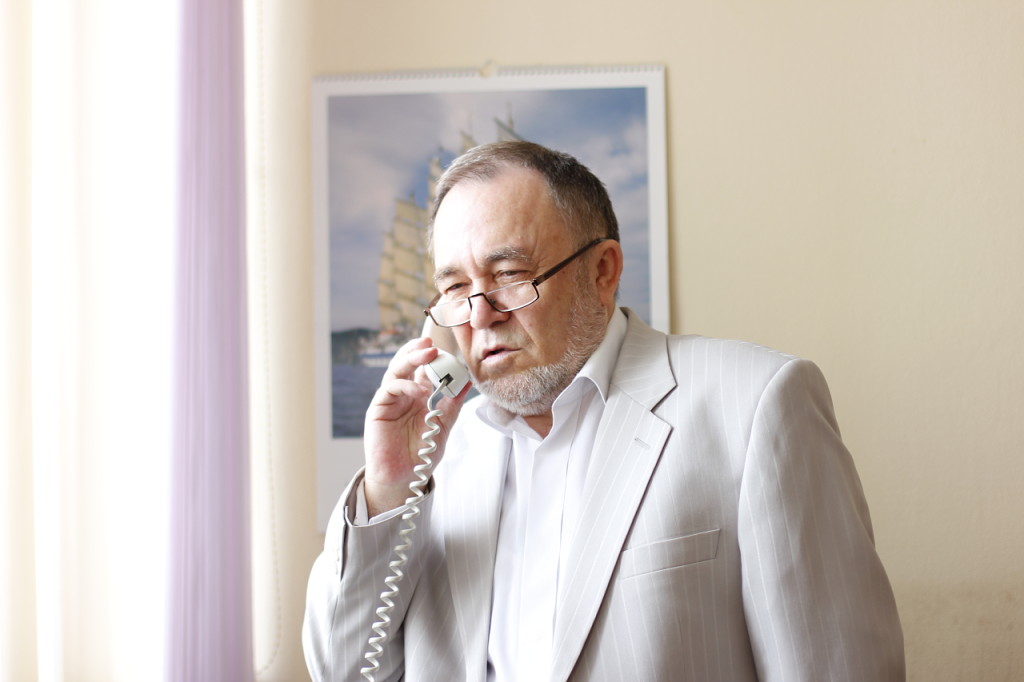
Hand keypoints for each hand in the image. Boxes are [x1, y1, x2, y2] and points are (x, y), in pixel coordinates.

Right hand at [362, 337, 470, 515]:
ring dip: (411, 358)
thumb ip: (452, 405)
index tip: (451, 352)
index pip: (424, 369)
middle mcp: (403, 394)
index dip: (435, 358)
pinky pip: (389, 388)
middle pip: (407, 364)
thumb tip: (468, 382)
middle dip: (419, 350)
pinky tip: (420, 390)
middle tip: (432, 344)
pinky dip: (405, 385)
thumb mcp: (443, 427)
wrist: (403, 478)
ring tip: (429, 353)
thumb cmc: (420, 453)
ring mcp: (390, 400)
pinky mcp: (378, 409)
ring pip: (396, 370)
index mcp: (418, 395)